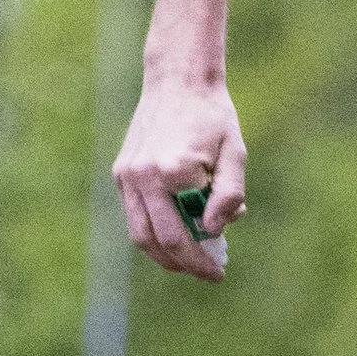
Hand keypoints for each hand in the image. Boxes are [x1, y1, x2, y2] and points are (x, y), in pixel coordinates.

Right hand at [114, 74, 246, 282]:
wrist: (178, 81)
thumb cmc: (213, 118)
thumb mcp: (235, 154)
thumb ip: (228, 194)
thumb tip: (213, 231)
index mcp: (173, 170)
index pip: (187, 233)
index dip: (203, 258)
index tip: (218, 273)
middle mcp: (143, 176)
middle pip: (159, 241)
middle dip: (184, 264)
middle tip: (207, 273)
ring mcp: (127, 175)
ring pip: (139, 234)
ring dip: (163, 256)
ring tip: (189, 263)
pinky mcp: (120, 173)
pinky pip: (134, 215)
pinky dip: (153, 233)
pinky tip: (175, 237)